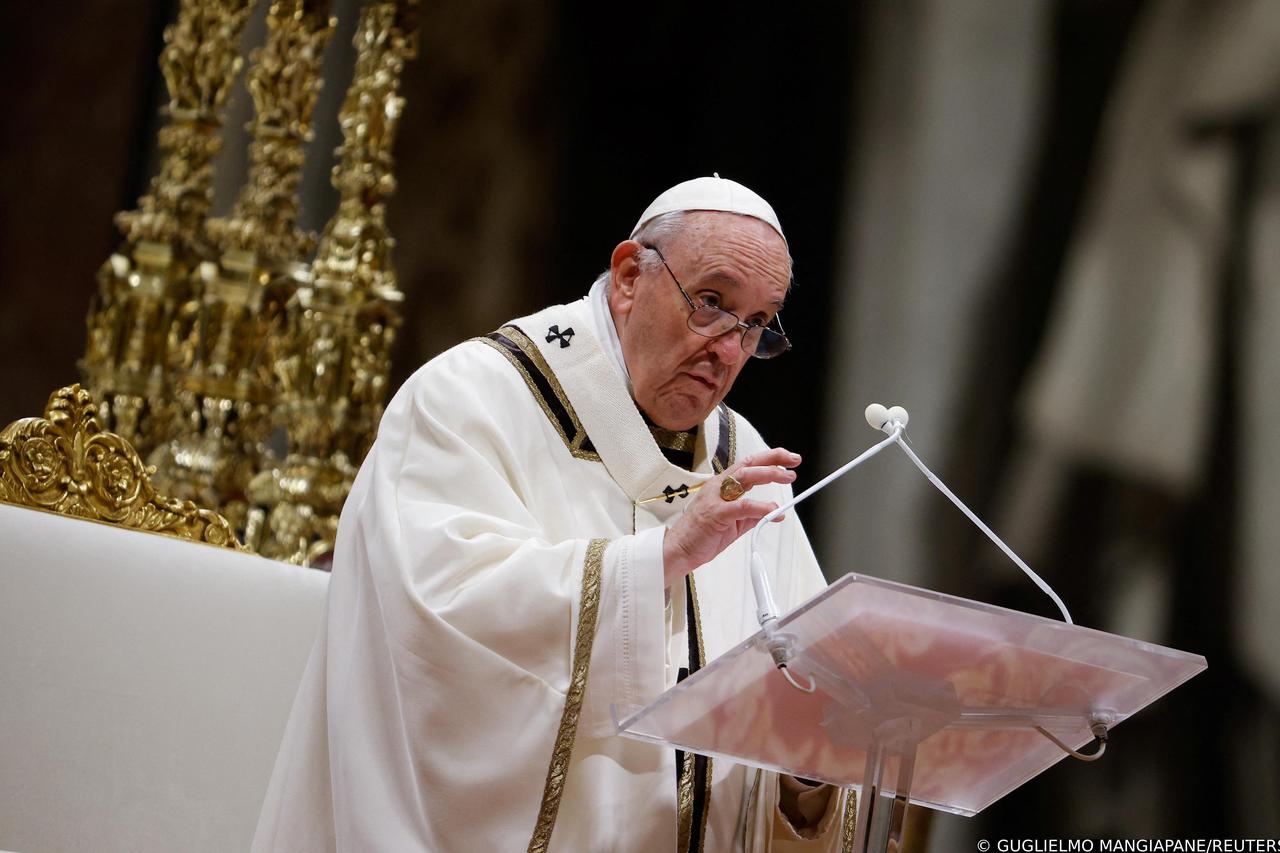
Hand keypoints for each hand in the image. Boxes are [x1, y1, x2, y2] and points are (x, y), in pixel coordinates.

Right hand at [662, 448, 800, 586]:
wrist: (679, 549)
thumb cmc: (701, 534)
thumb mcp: (734, 522)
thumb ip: (753, 515)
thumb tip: (774, 513)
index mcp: (722, 486)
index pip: (748, 465)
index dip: (770, 459)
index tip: (788, 459)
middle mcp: (718, 487)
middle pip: (748, 464)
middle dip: (773, 459)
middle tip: (793, 462)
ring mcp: (715, 498)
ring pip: (744, 477)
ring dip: (768, 474)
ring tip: (786, 476)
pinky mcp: (715, 514)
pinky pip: (742, 506)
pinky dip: (760, 507)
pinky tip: (773, 509)